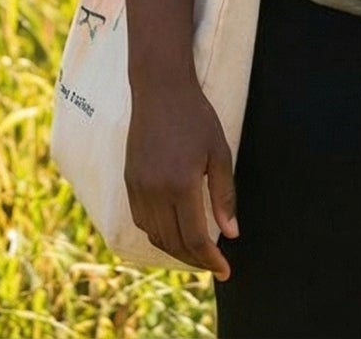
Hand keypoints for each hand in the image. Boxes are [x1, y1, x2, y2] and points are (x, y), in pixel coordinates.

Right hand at [124, 72, 238, 278]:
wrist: (160, 89)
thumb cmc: (196, 117)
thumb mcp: (219, 152)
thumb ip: (224, 195)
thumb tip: (231, 233)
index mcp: (181, 185)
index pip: (194, 239)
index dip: (210, 261)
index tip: (225, 270)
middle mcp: (155, 192)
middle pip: (173, 244)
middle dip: (195, 261)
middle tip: (214, 265)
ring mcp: (138, 187)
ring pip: (155, 236)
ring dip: (175, 250)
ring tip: (196, 251)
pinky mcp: (129, 181)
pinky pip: (142, 220)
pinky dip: (158, 233)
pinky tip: (173, 229)